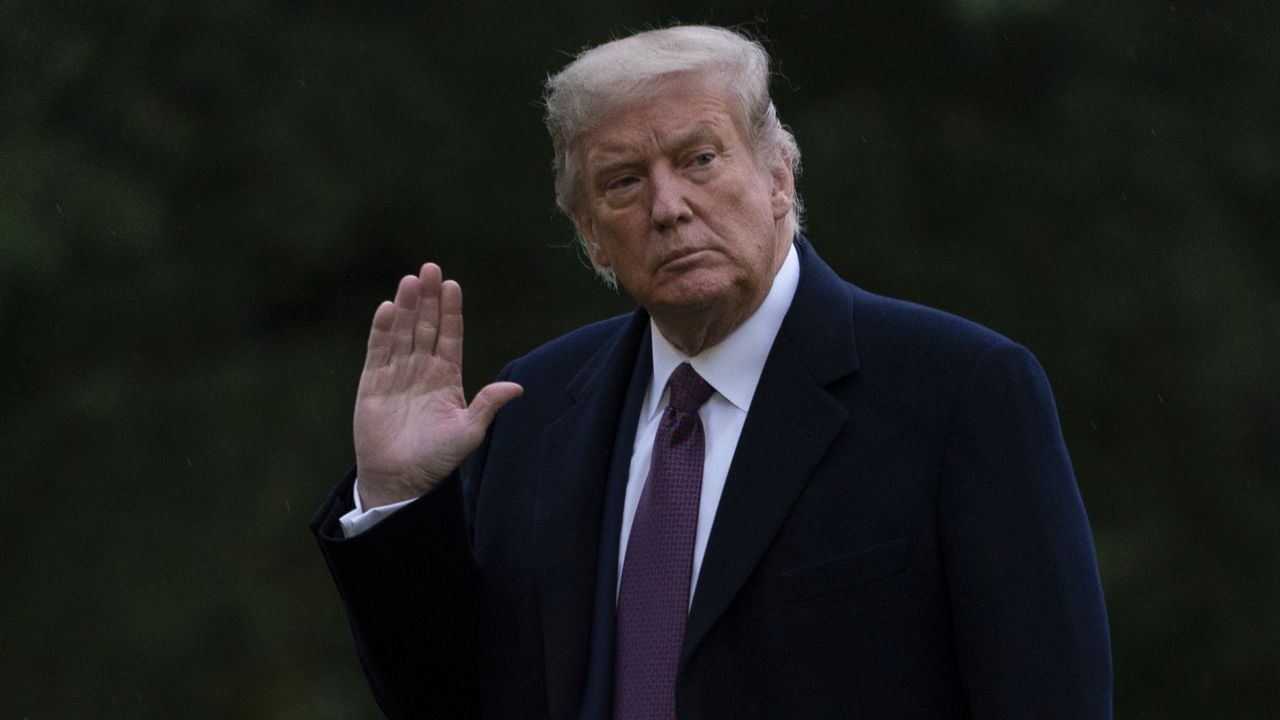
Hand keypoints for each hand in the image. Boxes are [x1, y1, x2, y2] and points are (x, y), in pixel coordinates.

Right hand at [353, 263, 522, 507]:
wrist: (401, 479)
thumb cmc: (437, 458)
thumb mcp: (468, 432)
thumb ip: (488, 406)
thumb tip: (517, 387)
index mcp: (446, 376)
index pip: (450, 335)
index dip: (451, 310)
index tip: (452, 285)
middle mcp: (421, 369)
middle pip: (426, 325)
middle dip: (428, 298)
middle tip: (430, 268)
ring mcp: (396, 373)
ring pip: (402, 332)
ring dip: (406, 307)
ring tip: (410, 280)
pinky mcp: (372, 383)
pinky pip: (378, 351)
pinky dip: (382, 330)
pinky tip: (387, 309)